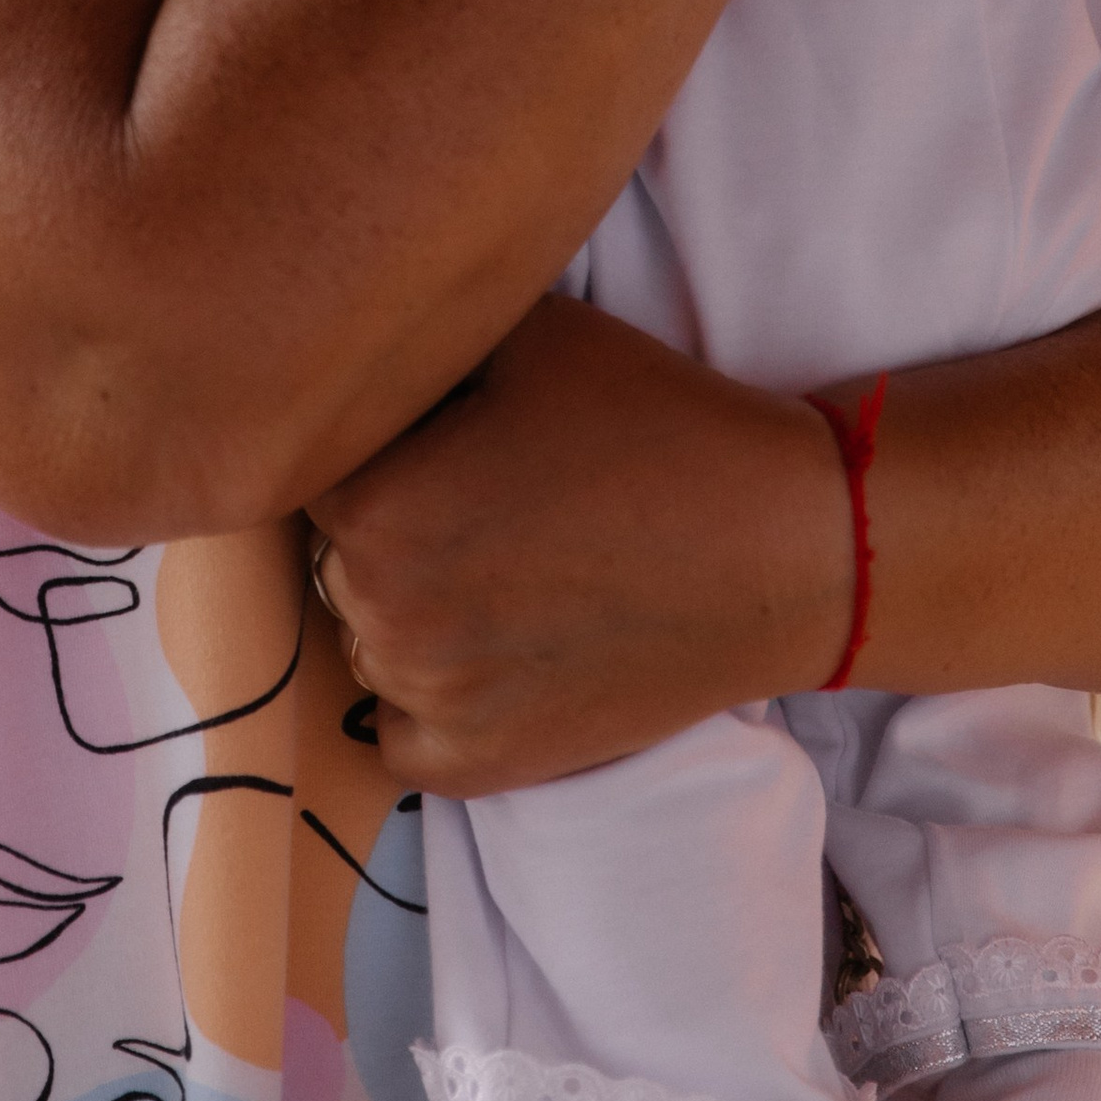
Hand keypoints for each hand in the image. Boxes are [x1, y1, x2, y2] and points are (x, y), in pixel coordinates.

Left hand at [304, 292, 851, 794]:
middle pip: (337, 562)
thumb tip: (346, 343)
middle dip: (389, 531)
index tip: (441, 445)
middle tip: (484, 504)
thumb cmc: (656, 426)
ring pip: (366, 645)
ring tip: (505, 571)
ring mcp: (432, 701)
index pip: (318, 472)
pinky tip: (493, 650)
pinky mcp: (482, 766)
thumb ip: (416, 342)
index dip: (379, 452)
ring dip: (409, 615)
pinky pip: (397, 735)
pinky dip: (428, 703)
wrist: (783, 547)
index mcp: (378, 507)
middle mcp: (386, 615)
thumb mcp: (528, 333)